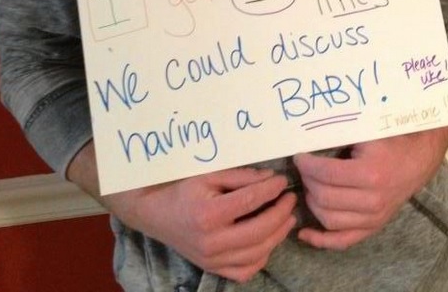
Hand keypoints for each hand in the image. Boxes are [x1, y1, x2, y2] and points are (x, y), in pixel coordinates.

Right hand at [108, 167, 296, 281]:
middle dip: (280, 213)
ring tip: (287, 218)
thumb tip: (271, 178)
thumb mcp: (209, 175)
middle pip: (258, 231)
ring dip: (277, 235)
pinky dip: (262, 257)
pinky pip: (245, 271)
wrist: (156, 214)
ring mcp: (212, 260)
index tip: (283, 181)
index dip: (271, 190)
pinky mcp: (213, 269)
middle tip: (291, 199)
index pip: (249, 201)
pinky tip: (269, 239)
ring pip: (256, 254)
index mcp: (208, 213)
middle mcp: (211, 241)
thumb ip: (241, 177)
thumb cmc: (183, 190)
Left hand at [293, 126, 447, 250]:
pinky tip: (303, 233)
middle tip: (304, 170)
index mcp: (370, 173)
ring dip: (312, 204)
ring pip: (329, 220)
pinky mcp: (372, 227)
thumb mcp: (367, 133)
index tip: (299, 157)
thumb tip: (308, 135)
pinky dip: (321, 240)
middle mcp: (372, 200)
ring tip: (309, 188)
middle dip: (308, 182)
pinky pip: (342, 241)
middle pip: (325, 198)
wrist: (416, 161)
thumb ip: (340, 134)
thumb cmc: (389, 142)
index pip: (327, 175)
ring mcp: (373, 218)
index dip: (307, 166)